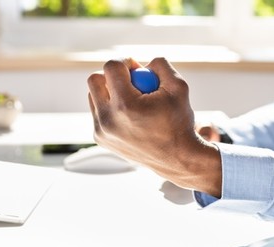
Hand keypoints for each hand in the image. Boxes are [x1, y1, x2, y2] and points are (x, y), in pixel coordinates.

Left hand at [87, 57, 221, 196]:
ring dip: (109, 92)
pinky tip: (130, 116)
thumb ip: (160, 64)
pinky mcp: (100, 139)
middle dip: (112, 75)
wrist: (176, 158)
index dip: (125, 61)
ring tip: (133, 100)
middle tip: (130, 81)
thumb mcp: (179, 87)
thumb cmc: (179, 122)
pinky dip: (110, 109)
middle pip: (94, 80)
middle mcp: (108, 119)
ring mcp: (101, 131)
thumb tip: (142, 61)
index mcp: (126, 104)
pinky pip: (98, 113)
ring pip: (93, 96)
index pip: (110, 67)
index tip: (137, 68)